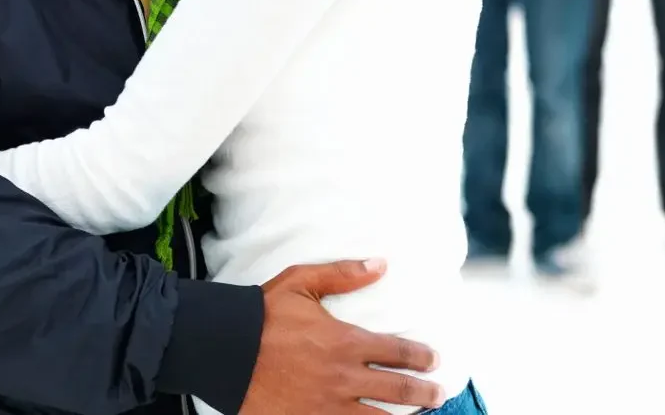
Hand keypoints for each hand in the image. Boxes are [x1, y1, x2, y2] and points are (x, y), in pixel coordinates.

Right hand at [239, 259, 443, 414]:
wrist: (226, 349)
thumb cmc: (263, 313)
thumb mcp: (301, 282)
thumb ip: (342, 274)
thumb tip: (380, 264)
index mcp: (344, 341)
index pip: (395, 351)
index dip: (420, 356)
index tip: (435, 358)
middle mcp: (344, 378)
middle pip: (396, 390)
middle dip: (423, 392)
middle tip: (439, 393)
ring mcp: (329, 407)